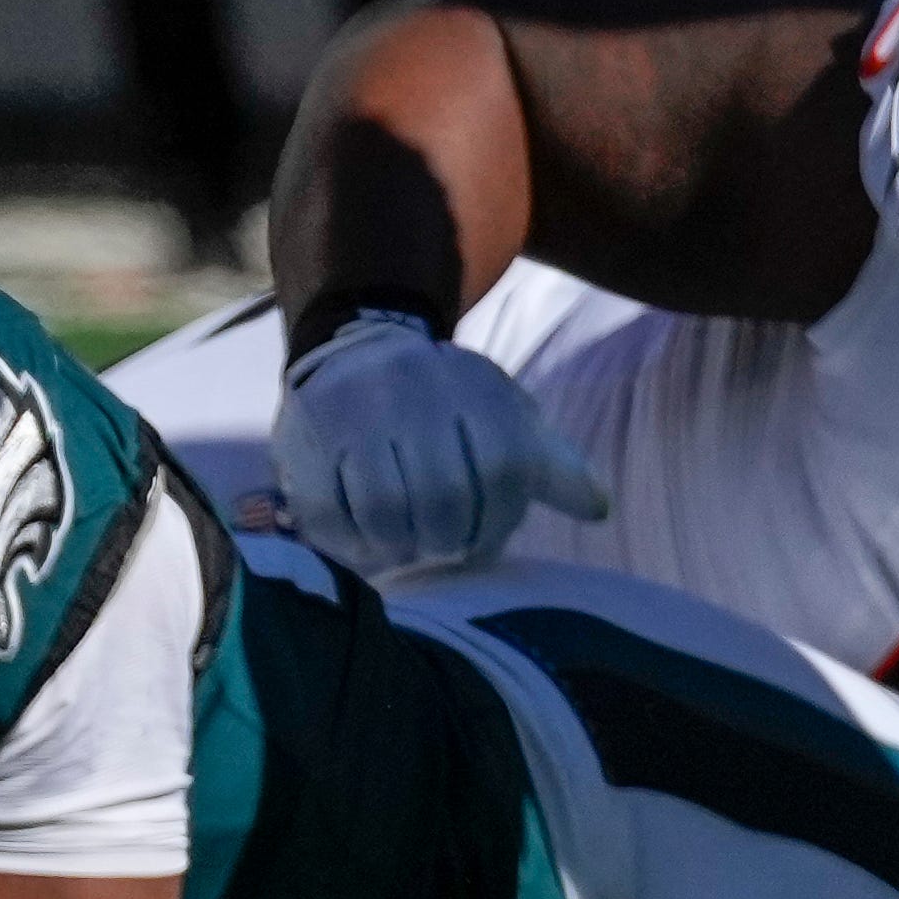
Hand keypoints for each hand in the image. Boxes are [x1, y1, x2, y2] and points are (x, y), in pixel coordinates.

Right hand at [274, 309, 610, 576]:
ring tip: (404, 545)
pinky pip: (325, 512)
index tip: (483, 539)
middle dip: (447, 539)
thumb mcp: (507, 419)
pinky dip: (348, 541)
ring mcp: (350, 410)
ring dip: (399, 545)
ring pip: (383, 510)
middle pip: (442, 497)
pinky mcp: (302, 436)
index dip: (498, 522)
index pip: (504, 470)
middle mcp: (411, 390)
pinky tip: (362, 540)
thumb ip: (553, 464)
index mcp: (473, 385)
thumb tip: (596, 508)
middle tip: (440, 547)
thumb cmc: (447, 405)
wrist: (356, 351)